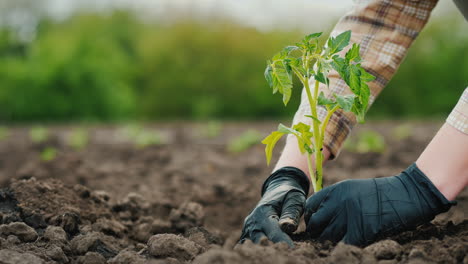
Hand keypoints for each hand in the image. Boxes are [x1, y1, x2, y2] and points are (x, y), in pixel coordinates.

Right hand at [239, 167, 309, 246]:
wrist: (277, 191)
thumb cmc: (288, 196)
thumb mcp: (293, 199)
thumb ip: (291, 213)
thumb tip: (288, 227)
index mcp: (263, 212)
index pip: (273, 233)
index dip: (283, 243)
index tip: (293, 250)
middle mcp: (252, 222)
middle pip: (259, 244)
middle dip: (272, 250)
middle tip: (284, 254)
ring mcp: (248, 230)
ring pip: (252, 248)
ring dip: (264, 252)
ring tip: (277, 254)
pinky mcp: (247, 236)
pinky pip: (249, 248)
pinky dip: (257, 252)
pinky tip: (267, 254)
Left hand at [304, 163, 454, 245]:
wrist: (408, 194)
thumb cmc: (383, 194)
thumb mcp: (354, 189)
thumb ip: (336, 200)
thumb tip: (319, 217)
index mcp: (336, 190)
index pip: (310, 206)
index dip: (310, 217)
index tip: (315, 224)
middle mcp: (339, 202)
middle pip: (315, 223)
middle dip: (316, 232)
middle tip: (322, 237)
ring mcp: (349, 216)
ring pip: (326, 236)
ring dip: (329, 242)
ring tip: (335, 242)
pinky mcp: (361, 230)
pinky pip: (343, 245)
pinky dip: (343, 248)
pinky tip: (349, 246)